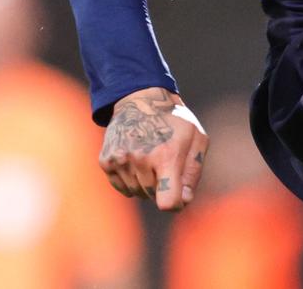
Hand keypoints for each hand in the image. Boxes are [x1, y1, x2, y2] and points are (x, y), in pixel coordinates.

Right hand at [98, 87, 208, 210]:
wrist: (140, 98)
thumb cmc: (174, 121)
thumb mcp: (196, 138)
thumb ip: (193, 172)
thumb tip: (184, 201)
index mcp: (166, 155)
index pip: (168, 200)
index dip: (175, 203)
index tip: (179, 196)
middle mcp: (140, 159)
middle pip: (153, 196)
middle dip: (162, 185)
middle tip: (164, 160)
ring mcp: (120, 160)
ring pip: (137, 192)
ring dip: (146, 182)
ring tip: (150, 157)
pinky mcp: (106, 161)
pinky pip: (123, 188)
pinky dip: (131, 179)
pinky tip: (136, 159)